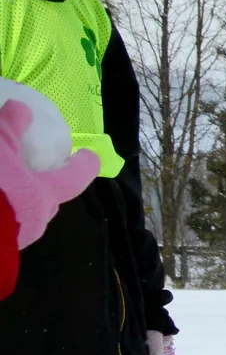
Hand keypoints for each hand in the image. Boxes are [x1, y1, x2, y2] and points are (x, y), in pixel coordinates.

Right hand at [0, 95, 98, 247]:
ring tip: (7, 189)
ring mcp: (16, 238)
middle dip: (46, 187)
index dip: (84, 165)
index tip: (88, 155)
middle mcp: (36, 220)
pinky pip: (6, 225)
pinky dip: (3, 213)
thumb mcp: (0, 147)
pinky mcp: (1, 246)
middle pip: (49, 200)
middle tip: (38, 174)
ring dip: (19, 202)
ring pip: (25, 216)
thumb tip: (21, 107)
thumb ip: (11, 126)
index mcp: (46, 194)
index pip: (76, 178)